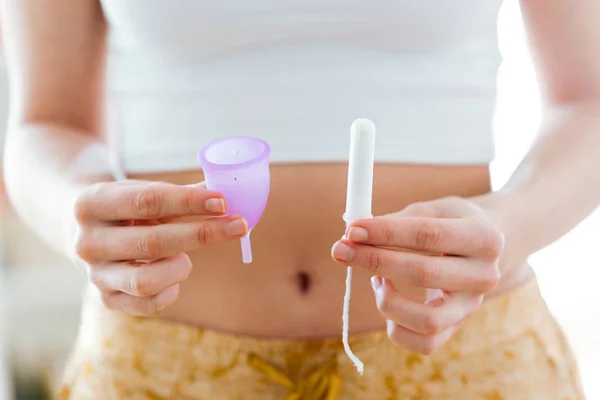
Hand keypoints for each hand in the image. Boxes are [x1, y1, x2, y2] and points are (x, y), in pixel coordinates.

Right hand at [73, 180, 247, 315]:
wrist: (84, 229)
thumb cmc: (127, 207)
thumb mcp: (146, 192)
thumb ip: (184, 194)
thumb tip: (230, 192)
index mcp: (91, 203)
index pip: (147, 201)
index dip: (189, 202)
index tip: (223, 202)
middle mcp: (86, 242)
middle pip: (152, 242)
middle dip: (202, 234)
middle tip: (240, 225)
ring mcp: (94, 275)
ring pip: (146, 281)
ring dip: (180, 267)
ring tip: (186, 257)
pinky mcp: (106, 299)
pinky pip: (148, 305)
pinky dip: (172, 291)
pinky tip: (176, 275)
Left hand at [331, 196, 503, 353]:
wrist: (481, 251)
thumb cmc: (450, 223)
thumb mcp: (433, 209)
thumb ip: (398, 221)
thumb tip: (354, 235)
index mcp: (484, 238)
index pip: (427, 235)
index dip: (385, 232)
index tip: (352, 229)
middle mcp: (484, 276)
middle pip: (423, 273)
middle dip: (374, 261)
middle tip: (340, 249)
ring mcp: (472, 307)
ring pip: (427, 320)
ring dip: (387, 301)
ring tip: (375, 279)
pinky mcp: (456, 328)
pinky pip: (423, 343)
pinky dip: (395, 326)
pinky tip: (387, 296)